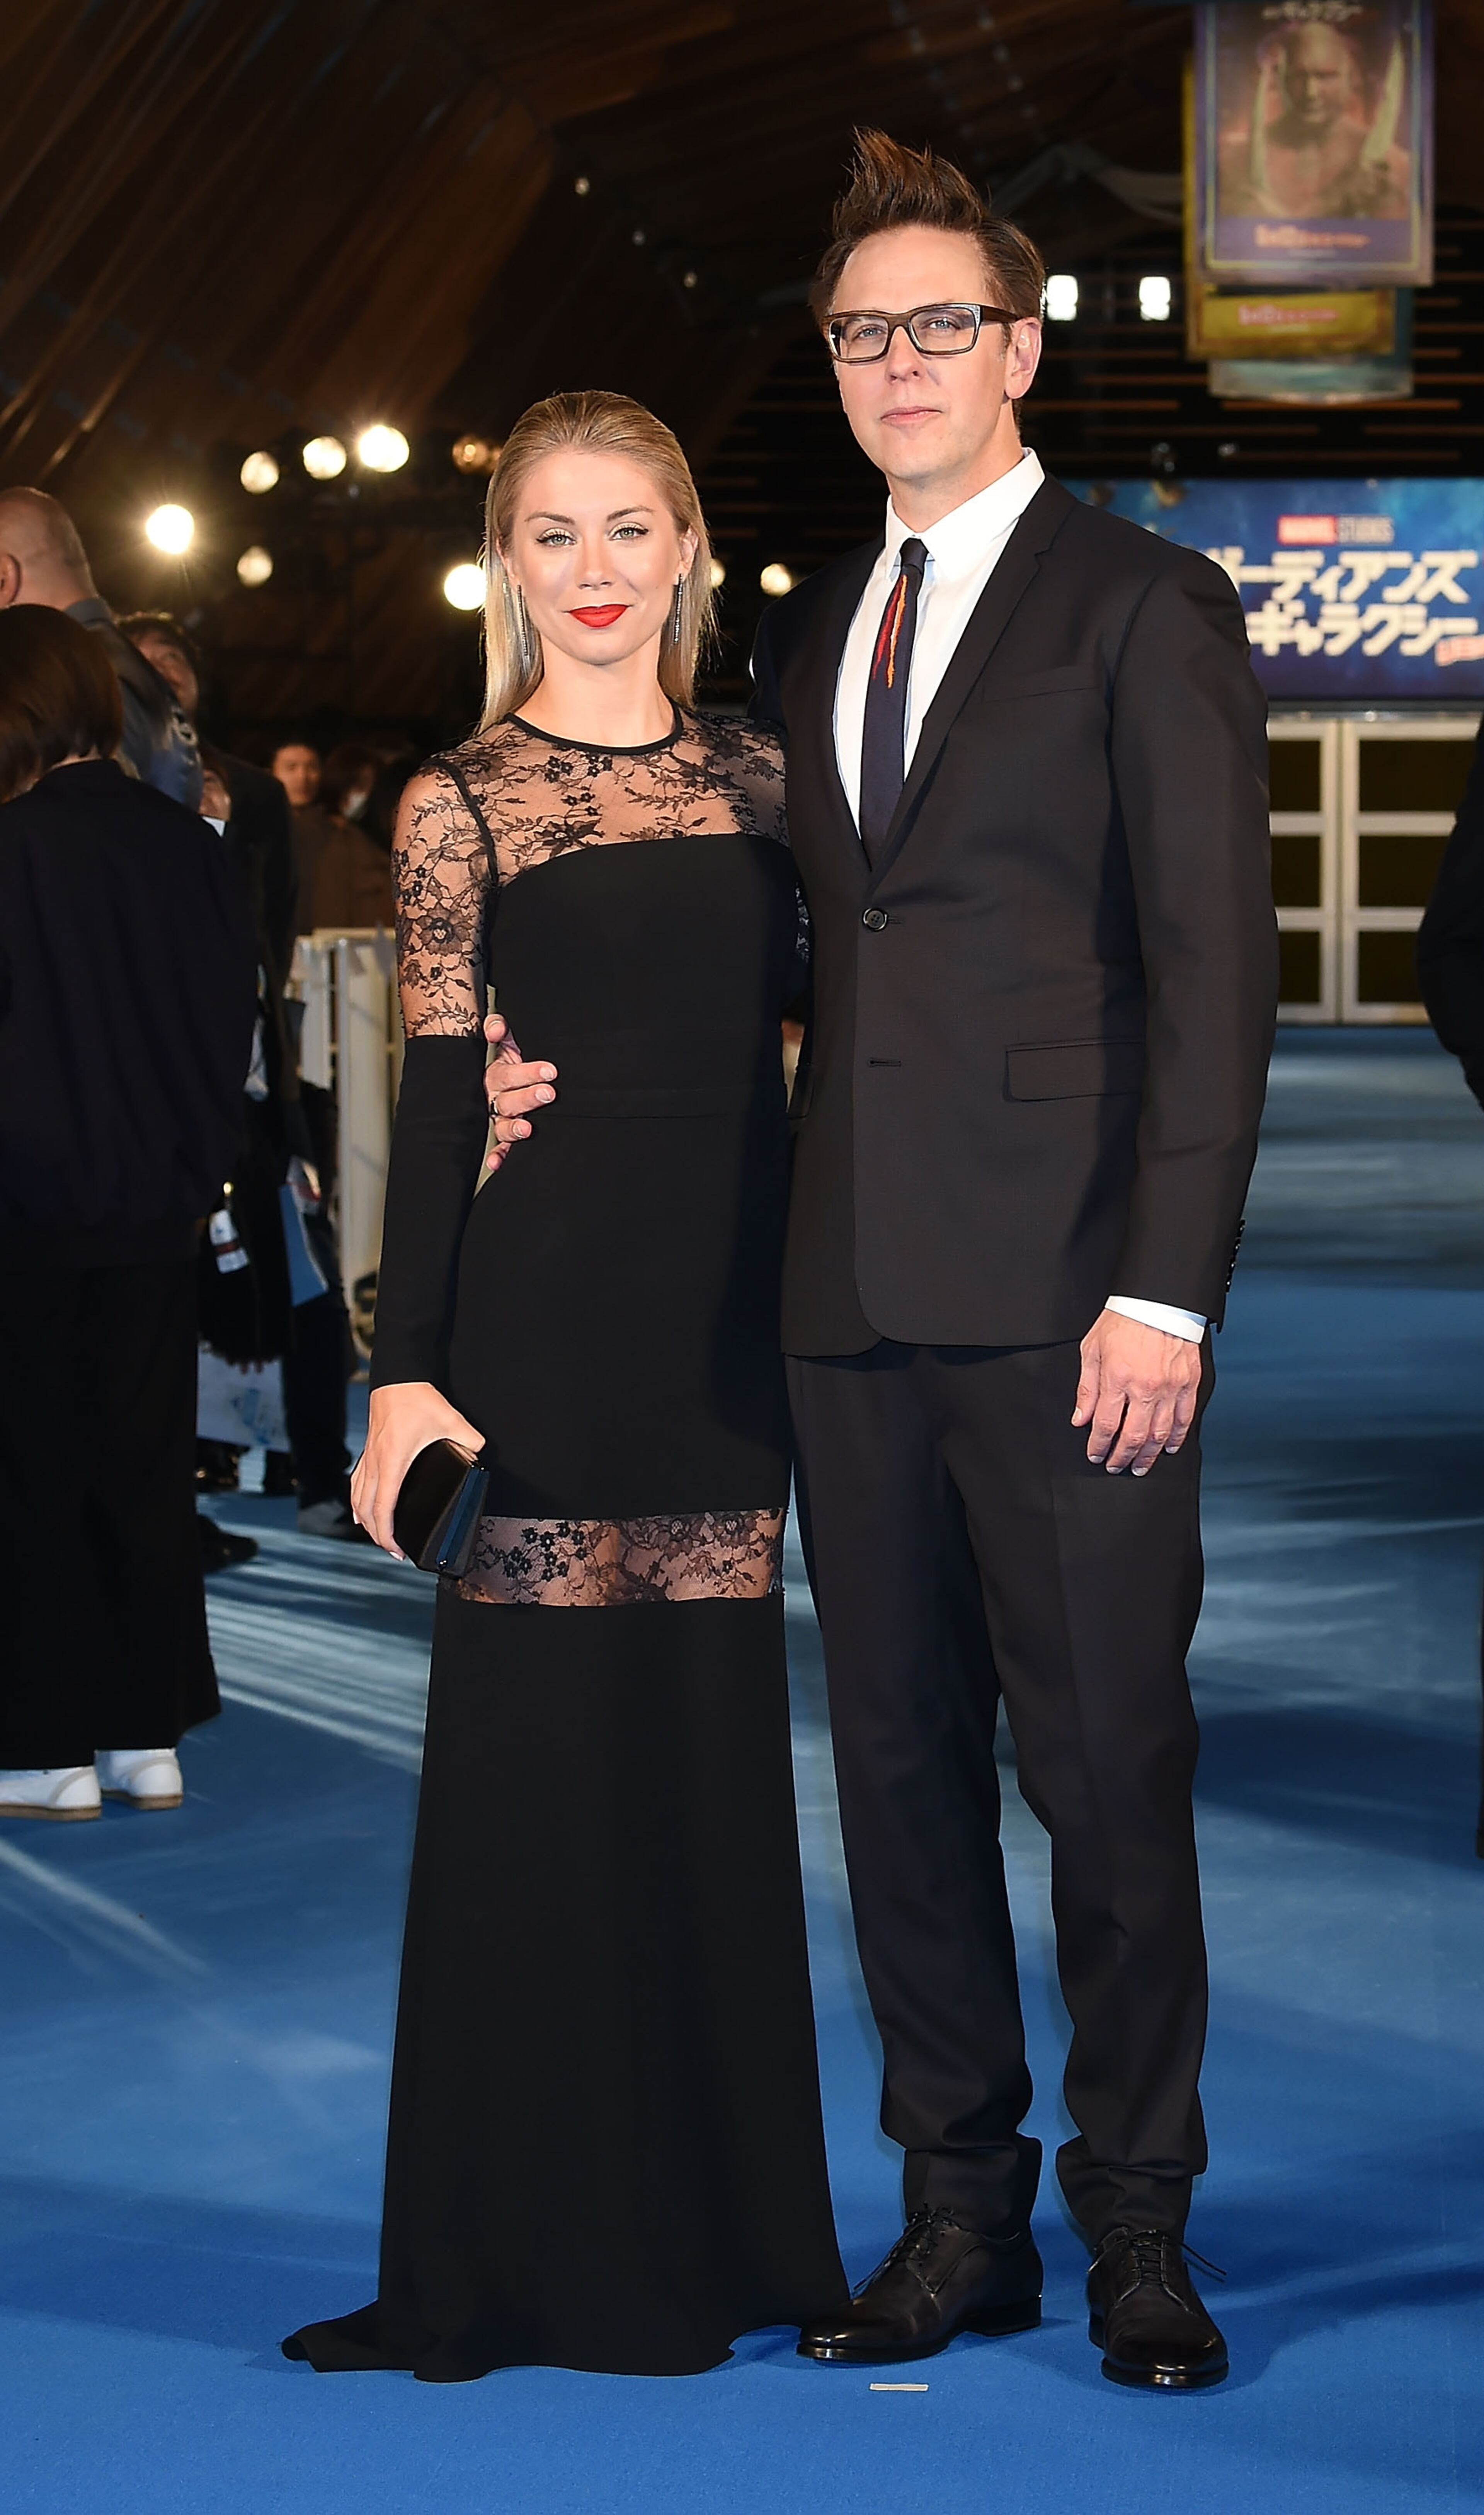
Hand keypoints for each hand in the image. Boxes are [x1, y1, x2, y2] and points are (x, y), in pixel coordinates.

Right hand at [351, 1382, 484, 1555]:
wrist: (397, 1376)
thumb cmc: (418, 1398)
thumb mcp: (451, 1419)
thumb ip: (470, 1440)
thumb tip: (480, 1454)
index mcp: (394, 1461)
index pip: (385, 1506)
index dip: (387, 1532)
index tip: (395, 1549)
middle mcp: (377, 1463)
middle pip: (367, 1509)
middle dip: (377, 1534)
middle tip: (393, 1551)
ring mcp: (370, 1457)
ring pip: (358, 1497)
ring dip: (365, 1521)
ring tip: (378, 1537)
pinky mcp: (369, 1451)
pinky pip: (357, 1483)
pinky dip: (358, 1502)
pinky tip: (361, 1511)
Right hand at [481, 1013, 556, 1171]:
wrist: (508, 1070)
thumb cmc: (510, 1055)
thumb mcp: (505, 1038)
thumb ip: (498, 1028)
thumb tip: (495, 1028)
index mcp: (495, 1075)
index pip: (508, 1075)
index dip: (527, 1073)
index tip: (550, 1071)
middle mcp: (493, 1098)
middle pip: (506, 1101)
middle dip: (527, 1098)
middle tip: (548, 1093)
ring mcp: (497, 1118)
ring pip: (501, 1125)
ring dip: (513, 1128)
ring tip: (528, 1128)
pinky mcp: (503, 1133)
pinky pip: (498, 1146)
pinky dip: (497, 1156)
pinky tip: (496, 1164)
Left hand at [1072, 1310, 1201, 1477]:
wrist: (1157, 1300)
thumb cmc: (1123, 1321)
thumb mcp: (1092, 1350)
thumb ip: (1087, 1388)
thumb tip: (1081, 1419)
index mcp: (1118, 1379)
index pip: (1107, 1425)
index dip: (1100, 1446)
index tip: (1096, 1455)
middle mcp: (1145, 1388)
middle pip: (1134, 1436)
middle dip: (1122, 1457)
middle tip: (1116, 1466)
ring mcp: (1170, 1387)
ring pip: (1160, 1434)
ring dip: (1149, 1455)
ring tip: (1140, 1466)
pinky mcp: (1189, 1383)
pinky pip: (1184, 1419)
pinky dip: (1176, 1437)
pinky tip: (1169, 1448)